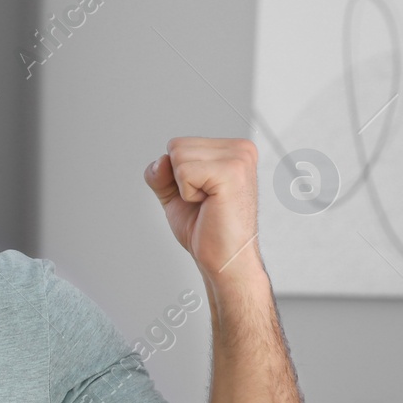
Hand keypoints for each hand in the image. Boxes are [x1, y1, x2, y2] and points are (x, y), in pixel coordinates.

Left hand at [144, 137, 259, 279]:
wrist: (224, 257)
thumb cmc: (207, 229)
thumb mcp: (175, 193)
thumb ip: (161, 172)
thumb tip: (161, 160)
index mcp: (233, 149)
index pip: (178, 144)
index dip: (177, 176)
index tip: (201, 195)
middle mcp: (241, 149)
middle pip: (176, 146)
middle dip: (179, 180)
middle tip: (204, 201)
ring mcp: (239, 158)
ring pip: (178, 157)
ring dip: (184, 188)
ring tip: (208, 203)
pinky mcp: (231, 172)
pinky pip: (183, 171)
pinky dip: (187, 193)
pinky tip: (209, 204)